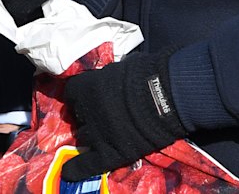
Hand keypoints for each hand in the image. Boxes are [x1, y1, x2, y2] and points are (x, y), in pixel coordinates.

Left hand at [61, 49, 186, 181]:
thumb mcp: (123, 67)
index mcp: (90, 86)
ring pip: (84, 138)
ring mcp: (97, 134)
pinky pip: (86, 166)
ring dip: (92, 135)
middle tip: (102, 114)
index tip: (86, 95)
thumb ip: (109, 78)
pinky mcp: (109, 155)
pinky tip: (70, 171)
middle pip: (78, 116)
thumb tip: (108, 80)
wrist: (168, 95)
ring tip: (104, 133)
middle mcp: (88, 111)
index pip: (72, 91)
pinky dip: (77, 169)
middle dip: (88, 115)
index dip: (79, 94)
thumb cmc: (150, 74)